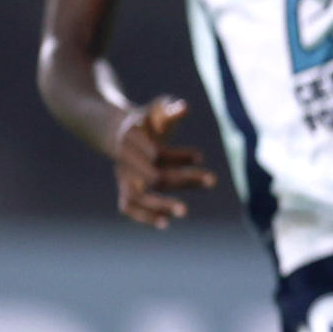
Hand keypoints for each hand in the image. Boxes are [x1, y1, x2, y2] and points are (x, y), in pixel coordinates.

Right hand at [113, 96, 214, 228]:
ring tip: (184, 212)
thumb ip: (169, 109)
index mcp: (132, 139)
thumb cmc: (148, 120)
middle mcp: (125, 160)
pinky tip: (165, 223)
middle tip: (213, 181)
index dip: (179, 157)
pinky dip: (144, 216)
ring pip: (136, 196)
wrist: (119, 131)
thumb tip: (183, 108)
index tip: (201, 157)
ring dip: (160, 205)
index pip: (157, 153)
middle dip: (183, 179)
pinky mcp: (124, 188)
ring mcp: (123, 176)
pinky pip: (128, 206)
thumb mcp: (157, 110)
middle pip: (153, 176)